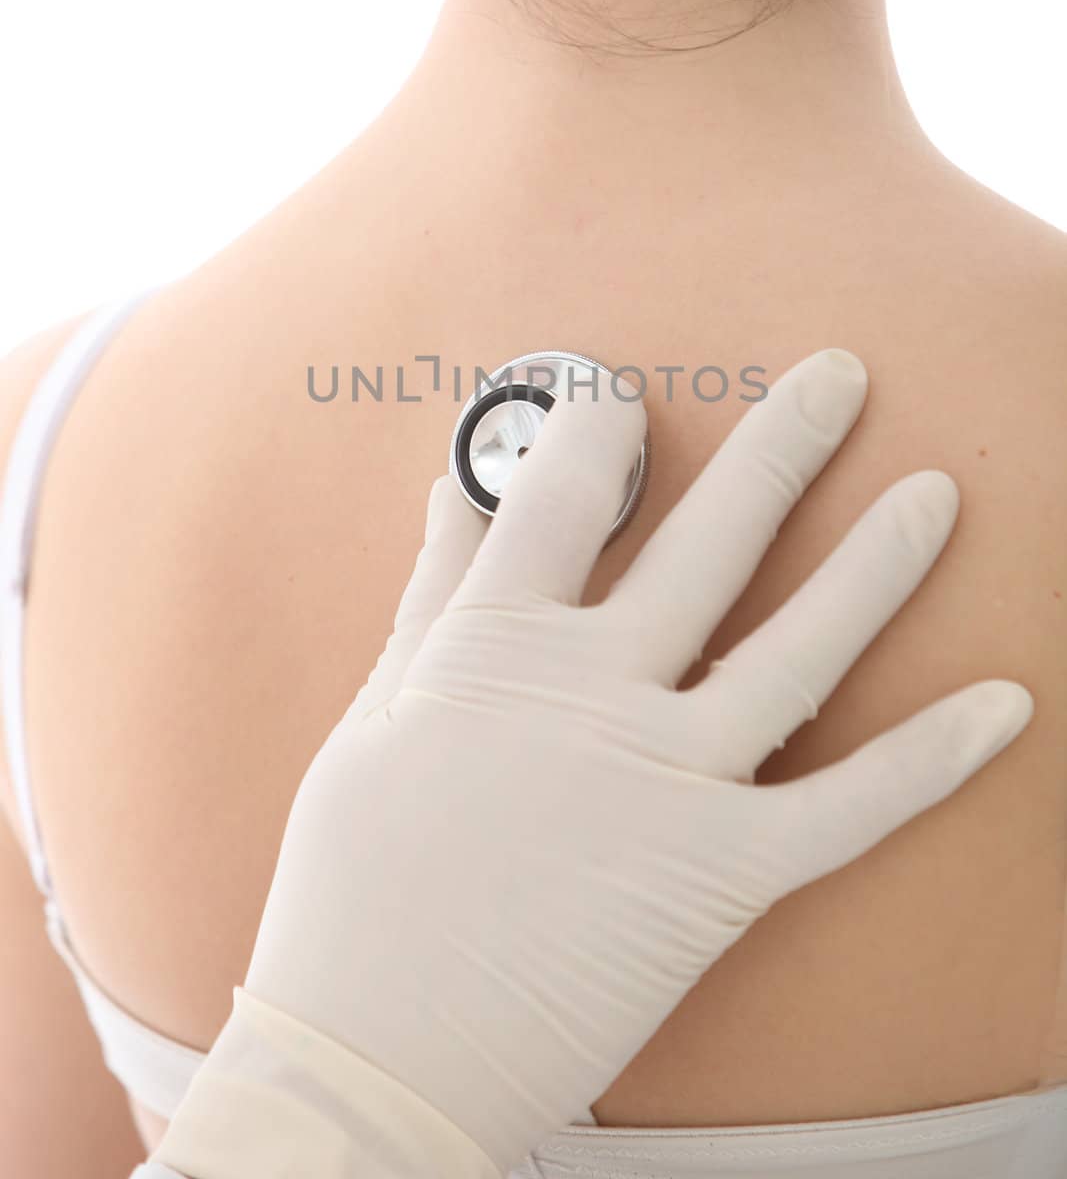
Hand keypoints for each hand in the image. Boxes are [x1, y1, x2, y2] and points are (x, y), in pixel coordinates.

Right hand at [154, 348, 1032, 1178]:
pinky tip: (1003, 704)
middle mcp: (594, 690)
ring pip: (800, 648)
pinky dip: (930, 760)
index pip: (568, 490)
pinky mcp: (719, 871)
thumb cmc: (354, 884)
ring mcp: (666, 778)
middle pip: (711, 538)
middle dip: (782, 443)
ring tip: (938, 493)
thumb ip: (432, 595)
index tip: (623, 392)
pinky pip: (847, 807)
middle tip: (839, 375)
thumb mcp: (374, 716)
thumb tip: (453, 493)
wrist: (376, 1054)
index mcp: (495, 643)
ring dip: (877, 565)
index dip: (599, 419)